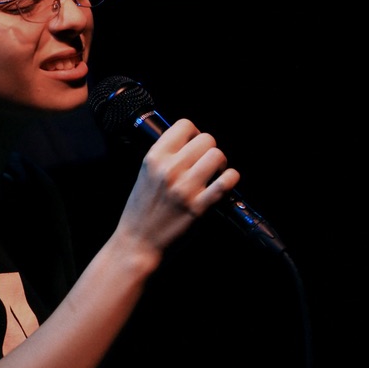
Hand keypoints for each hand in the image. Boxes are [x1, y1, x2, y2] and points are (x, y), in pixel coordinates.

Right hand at [118, 118, 239, 252]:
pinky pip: (227, 181)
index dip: (194, 133)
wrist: (138, 242)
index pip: (184, 125)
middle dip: (209, 149)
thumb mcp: (144, 174)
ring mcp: (185, 188)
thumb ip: (164, 157)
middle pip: (206, 139)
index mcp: (154, 158)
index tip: (194, 143)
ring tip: (214, 173)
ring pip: (218, 155)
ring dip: (220, 163)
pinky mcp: (199, 207)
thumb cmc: (140, 210)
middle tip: (205, 162)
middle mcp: (169, 169)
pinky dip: (230, 179)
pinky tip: (224, 183)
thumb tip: (188, 143)